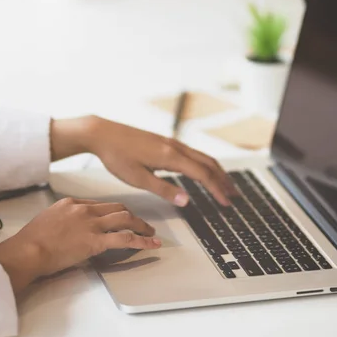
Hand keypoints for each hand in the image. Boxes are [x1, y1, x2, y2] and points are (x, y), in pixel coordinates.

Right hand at [0, 198, 159, 293]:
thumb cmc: (30, 242)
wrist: (26, 251)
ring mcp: (91, 224)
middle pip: (118, 208)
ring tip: (151, 233)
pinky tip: (151, 245)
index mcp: (72, 203)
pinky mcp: (96, 241)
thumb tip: (74, 230)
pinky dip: (142, 241)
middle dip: (133, 216)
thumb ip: (64, 220)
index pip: (101, 204)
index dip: (115, 212)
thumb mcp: (48, 221)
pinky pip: (126, 239)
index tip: (122, 218)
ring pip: (126, 219)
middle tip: (142, 224)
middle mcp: (84, 210)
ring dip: (142, 226)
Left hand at [50, 116, 236, 206]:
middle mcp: (175, 147)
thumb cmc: (117, 156)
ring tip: (225, 183)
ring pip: (202, 157)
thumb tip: (187, 201)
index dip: (216, 189)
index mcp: (171, 157)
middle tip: (234, 195)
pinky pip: (193, 153)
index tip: (226, 203)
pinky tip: (203, 170)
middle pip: (208, 163)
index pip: (202, 175)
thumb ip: (164, 190)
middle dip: (223, 180)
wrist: (102, 133)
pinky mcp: (165, 142)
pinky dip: (204, 164)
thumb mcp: (138, 178)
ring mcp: (171, 143)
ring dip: (216, 171)